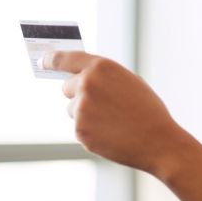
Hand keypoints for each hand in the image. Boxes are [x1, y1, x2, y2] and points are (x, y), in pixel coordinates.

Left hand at [41, 51, 187, 173]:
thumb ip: (102, 77)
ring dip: (85, 115)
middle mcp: (86, 84)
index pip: (64, 58)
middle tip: (101, 105)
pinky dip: (91, 132)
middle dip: (77, 95)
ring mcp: (81, 109)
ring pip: (72, 110)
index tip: (42, 61)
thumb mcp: (127, 82)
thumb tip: (78, 78)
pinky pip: (79, 128)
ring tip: (112, 122)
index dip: (51, 59)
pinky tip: (111, 134)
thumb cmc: (147, 111)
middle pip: (66, 87)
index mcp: (101, 67)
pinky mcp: (80, 131)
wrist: (158, 141)